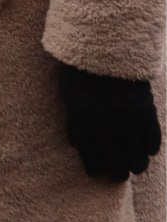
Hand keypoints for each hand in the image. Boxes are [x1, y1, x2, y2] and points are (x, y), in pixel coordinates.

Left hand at [59, 62, 161, 180]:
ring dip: (137, 165)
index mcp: (83, 124)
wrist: (104, 46)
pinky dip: (150, 147)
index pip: (91, 160)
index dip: (95, 169)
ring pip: (138, 159)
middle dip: (117, 173)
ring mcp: (129, 121)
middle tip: (118, 174)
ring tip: (135, 165)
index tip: (97, 173)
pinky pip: (153, 141)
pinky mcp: (146, 111)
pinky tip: (147, 148)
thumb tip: (74, 144)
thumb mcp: (69, 96)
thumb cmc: (81, 70)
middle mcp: (107, 128)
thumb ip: (73, 123)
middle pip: (117, 165)